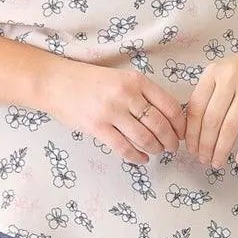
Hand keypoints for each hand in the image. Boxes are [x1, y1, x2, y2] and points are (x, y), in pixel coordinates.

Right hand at [42, 60, 185, 163]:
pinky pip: (124, 148)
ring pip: (145, 138)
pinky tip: (141, 158)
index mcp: (137, 81)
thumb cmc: (90, 81)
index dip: (180, 125)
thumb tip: (168, 118)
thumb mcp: (121, 78)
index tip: (182, 133)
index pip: (170, 106)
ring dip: (155, 149)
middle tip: (172, 147)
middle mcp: (127, 95)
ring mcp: (111, 112)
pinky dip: (137, 157)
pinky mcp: (97, 128)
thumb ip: (142, 94)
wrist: (56, 82)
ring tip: (155, 151)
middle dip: (170, 141)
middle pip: (160, 125)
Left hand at [184, 37, 237, 169]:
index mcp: (213, 72)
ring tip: (217, 163)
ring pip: (231, 125)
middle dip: (205, 145)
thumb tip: (195, 130)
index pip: (196, 107)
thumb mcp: (226, 73)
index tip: (191, 149)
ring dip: (222, 149)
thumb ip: (211, 95)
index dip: (192, 132)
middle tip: (203, 160)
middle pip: (211, 119)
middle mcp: (230, 77)